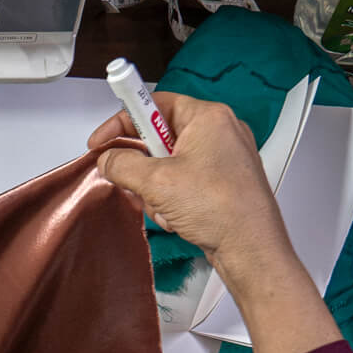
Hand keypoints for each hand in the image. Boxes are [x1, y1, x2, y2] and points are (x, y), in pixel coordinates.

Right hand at [90, 93, 340, 352]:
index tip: (100, 142)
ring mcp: (226, 157)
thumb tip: (107, 159)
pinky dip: (173, 198)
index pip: (154, 104)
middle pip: (161, 136)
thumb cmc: (215, 206)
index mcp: (208, 116)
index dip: (122, 122)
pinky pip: (186, 180)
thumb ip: (122, 164)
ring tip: (165, 208)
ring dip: (157, 188)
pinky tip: (177, 218)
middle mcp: (221, 130)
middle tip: (135, 183)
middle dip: (142, 166)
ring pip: (171, 163)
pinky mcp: (226, 181)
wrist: (251, 247)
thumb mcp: (156, 181)